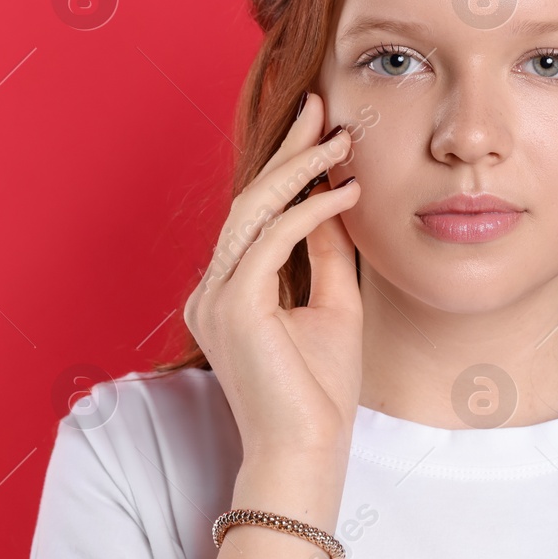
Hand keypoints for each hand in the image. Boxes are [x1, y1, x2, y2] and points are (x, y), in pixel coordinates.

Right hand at [183, 92, 363, 464]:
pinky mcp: (233, 305)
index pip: (257, 215)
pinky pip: (272, 239)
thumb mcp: (333, 305)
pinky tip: (345, 191)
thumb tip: (334, 202)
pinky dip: (310, 210)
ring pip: (255, 211)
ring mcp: (216, 297)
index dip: (287, 167)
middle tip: (322, 108)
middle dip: (288, 150)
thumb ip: (327, 254)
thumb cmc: (320, 391)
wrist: (308, 451)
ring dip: (301, 169)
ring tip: (341, 139)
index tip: (320, 128)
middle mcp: (212, 290)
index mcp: (229, 291)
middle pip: (250, 201)